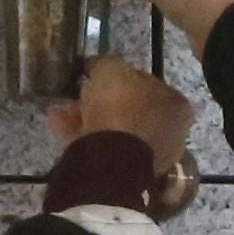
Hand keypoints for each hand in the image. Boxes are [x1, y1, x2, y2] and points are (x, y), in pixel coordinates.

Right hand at [47, 54, 195, 170]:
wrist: (109, 157)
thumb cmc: (120, 106)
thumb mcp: (110, 68)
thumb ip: (106, 63)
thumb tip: (96, 66)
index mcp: (176, 104)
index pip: (148, 82)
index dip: (121, 76)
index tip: (99, 74)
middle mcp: (169, 132)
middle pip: (129, 109)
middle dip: (102, 100)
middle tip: (80, 92)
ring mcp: (147, 155)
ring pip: (113, 129)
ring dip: (88, 116)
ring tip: (63, 108)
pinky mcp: (124, 171)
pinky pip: (101, 146)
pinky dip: (81, 134)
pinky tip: (58, 123)